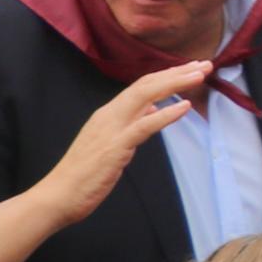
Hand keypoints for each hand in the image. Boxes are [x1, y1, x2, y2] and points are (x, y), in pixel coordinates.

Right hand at [34, 62, 205, 223]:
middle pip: (147, 84)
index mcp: (108, 113)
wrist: (56, 197)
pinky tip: (184, 106)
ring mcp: (111, 129)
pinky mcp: (114, 147)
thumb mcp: (111, 143)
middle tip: (204, 64)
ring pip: (146, 96)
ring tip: (200, 76)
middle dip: (177, 72)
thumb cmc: (83, 174)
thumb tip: (153, 110)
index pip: (141, 86)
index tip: (191, 68)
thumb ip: (131, 125)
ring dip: (175, 83)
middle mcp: (109, 115)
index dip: (167, 75)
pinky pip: (144, 126)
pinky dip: (166, 114)